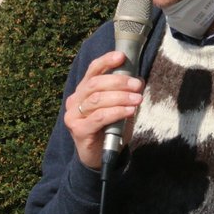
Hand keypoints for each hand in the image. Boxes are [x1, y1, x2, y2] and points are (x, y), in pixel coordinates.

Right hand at [65, 51, 143, 169]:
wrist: (99, 157)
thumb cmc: (109, 129)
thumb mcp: (117, 108)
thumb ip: (123, 94)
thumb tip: (138, 80)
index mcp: (83, 91)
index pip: (92, 71)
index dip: (106, 61)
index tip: (121, 56)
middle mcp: (75, 101)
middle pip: (95, 84)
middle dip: (119, 82)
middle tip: (137, 85)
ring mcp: (74, 116)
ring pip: (98, 99)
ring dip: (121, 97)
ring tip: (137, 99)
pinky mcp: (79, 130)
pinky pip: (100, 117)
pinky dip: (117, 112)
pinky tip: (130, 111)